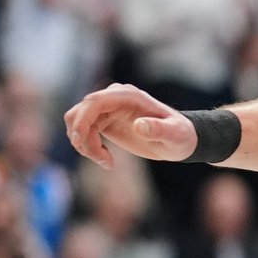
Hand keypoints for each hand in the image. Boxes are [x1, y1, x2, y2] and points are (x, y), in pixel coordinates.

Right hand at [63, 82, 196, 168]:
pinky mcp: (103, 121)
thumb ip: (159, 130)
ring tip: (106, 161)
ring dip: (84, 145)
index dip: (83, 120)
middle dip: (83, 138)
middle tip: (102, 160)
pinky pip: (83, 131)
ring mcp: (107, 108)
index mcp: (129, 96)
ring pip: (77, 123)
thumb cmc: (180, 136)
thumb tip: (138, 125)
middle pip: (79, 113)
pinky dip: (88, 147)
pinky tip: (106, 159)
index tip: (80, 141)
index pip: (94, 101)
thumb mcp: (175, 135)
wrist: (179, 140)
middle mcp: (114, 98)